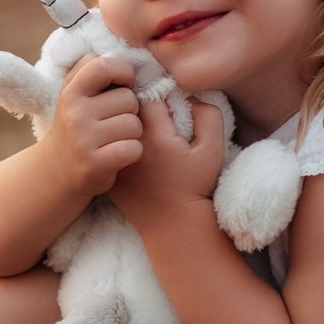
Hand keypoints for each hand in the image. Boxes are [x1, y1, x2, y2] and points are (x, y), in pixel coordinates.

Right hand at [44, 54, 142, 197]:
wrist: (56, 170)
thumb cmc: (77, 126)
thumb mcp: (74, 94)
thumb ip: (93, 71)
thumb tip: (125, 53)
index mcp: (72, 91)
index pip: (105, 65)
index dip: (123, 71)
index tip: (123, 84)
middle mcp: (75, 112)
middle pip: (129, 98)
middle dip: (130, 110)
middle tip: (115, 121)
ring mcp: (84, 138)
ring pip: (134, 125)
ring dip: (132, 133)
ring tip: (115, 138)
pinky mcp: (95, 163)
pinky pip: (133, 148)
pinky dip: (132, 152)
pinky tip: (119, 154)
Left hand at [108, 97, 225, 234]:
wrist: (175, 226)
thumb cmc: (197, 187)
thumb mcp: (213, 149)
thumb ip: (208, 115)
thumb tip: (191, 97)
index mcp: (155, 135)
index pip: (148, 96)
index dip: (160, 98)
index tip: (169, 110)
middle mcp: (130, 145)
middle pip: (128, 110)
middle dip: (140, 109)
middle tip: (158, 122)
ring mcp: (117, 160)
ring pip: (117, 129)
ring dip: (128, 127)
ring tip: (147, 139)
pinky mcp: (110, 173)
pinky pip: (110, 148)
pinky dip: (119, 146)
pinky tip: (134, 154)